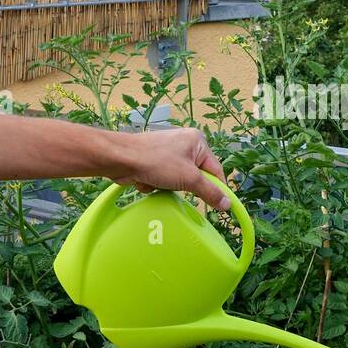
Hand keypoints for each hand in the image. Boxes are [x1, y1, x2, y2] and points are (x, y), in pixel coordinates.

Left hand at [112, 127, 230, 210]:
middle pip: (197, 176)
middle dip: (185, 186)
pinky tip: (149, 181)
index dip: (217, 188)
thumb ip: (210, 192)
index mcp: (197, 142)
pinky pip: (164, 180)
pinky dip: (158, 185)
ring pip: (179, 180)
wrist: (121, 159)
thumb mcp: (189, 179)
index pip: (216, 170)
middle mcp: (184, 144)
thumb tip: (227, 203)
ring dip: (170, 187)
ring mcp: (168, 152)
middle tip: (178, 187)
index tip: (220, 205)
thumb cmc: (155, 161)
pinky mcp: (155, 161)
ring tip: (160, 182)